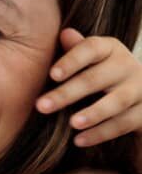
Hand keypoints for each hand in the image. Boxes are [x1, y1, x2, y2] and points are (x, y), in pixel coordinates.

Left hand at [37, 29, 141, 146]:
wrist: (137, 94)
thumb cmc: (99, 72)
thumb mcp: (88, 60)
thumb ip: (75, 49)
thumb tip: (64, 33)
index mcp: (109, 48)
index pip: (91, 48)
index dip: (72, 61)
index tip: (52, 75)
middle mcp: (127, 65)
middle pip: (96, 78)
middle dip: (67, 93)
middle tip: (41, 106)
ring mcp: (139, 89)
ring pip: (116, 101)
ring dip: (93, 113)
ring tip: (71, 123)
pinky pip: (124, 123)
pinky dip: (101, 133)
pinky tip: (79, 140)